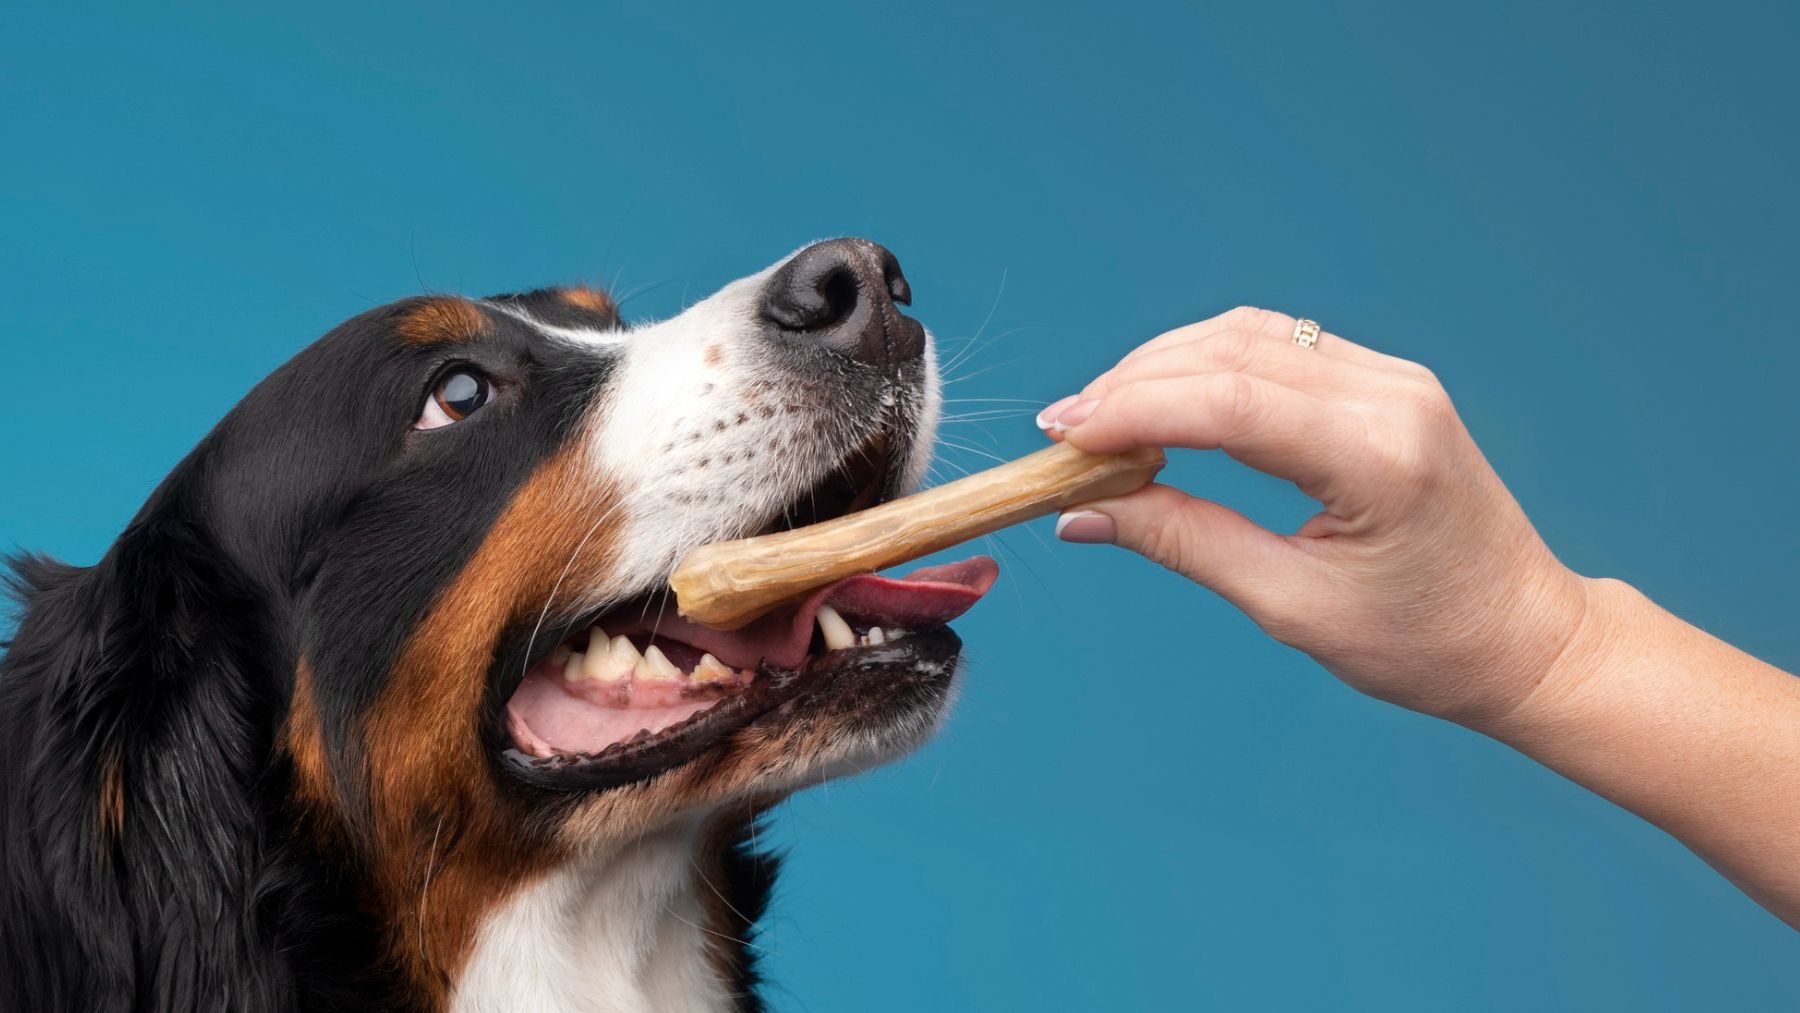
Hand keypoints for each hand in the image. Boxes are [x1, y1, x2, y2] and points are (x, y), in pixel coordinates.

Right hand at [1040, 307, 1589, 728]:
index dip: (1130, 411)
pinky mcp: (1387, 382)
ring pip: (1249, 333)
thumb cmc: (1425, 642)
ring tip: (1101, 419)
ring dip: (1164, 366)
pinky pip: (1280, 346)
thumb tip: (1082, 515)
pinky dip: (1209, 366)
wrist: (1527, 637)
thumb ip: (1184, 544)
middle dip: (1133, 385)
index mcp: (1377, 456)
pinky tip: (1165, 402)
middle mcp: (1391, 396)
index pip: (1228, 402)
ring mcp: (1394, 379)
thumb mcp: (1292, 607)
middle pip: (1230, 351)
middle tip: (1064, 435)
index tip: (1062, 439)